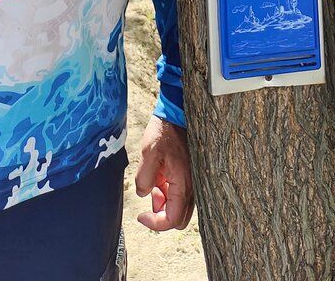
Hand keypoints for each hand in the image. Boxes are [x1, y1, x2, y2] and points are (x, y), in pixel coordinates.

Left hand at [134, 117, 193, 231]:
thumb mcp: (148, 154)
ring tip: (155, 178)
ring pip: (179, 205)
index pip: (172, 219)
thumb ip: (144, 179)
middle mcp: (193, 186)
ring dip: (164, 200)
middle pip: (178, 217)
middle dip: (161, 212)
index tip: (141, 216)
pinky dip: (168, 190)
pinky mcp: (190, 175)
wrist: (178, 112)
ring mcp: (193, 181)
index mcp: (183, 184)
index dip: (155, 223)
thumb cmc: (165, 131)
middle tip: (150, 193)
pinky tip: (161, 173)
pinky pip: (180, 193)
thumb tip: (144, 194)